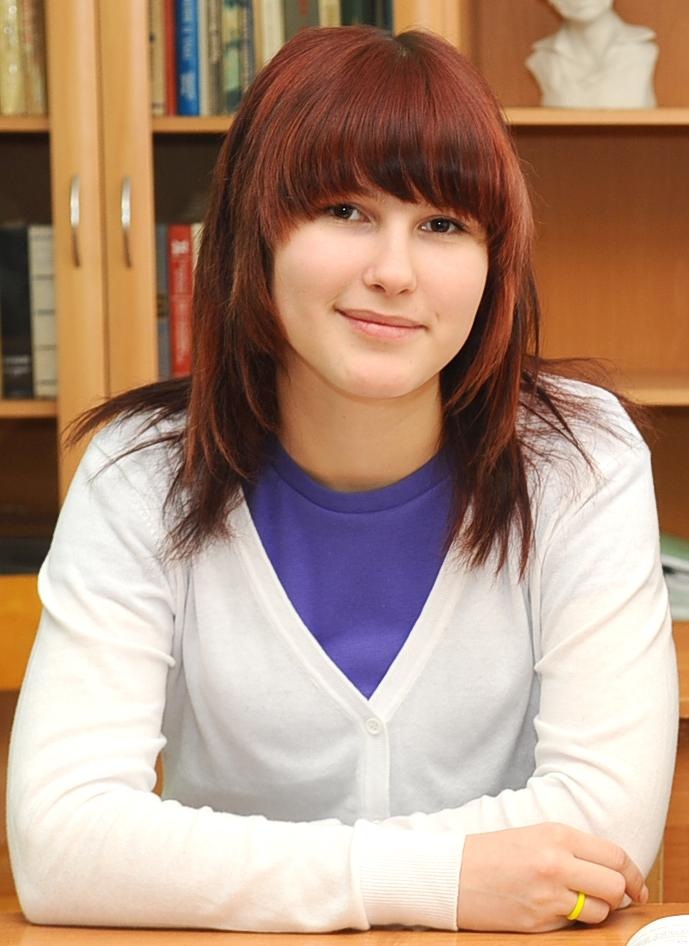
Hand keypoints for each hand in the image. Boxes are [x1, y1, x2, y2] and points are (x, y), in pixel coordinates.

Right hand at [456, 823, 648, 932]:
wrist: (451, 874)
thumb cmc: (492, 853)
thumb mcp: (534, 836)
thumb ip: (572, 849)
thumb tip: (611, 872)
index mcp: (556, 834)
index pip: (614, 856)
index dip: (632, 874)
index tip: (635, 886)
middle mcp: (556, 862)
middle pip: (614, 885)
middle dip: (617, 895)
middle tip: (611, 897)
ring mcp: (547, 894)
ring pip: (599, 911)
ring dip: (595, 911)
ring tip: (576, 903)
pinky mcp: (538, 922)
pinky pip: (573, 926)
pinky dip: (571, 922)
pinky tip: (553, 910)